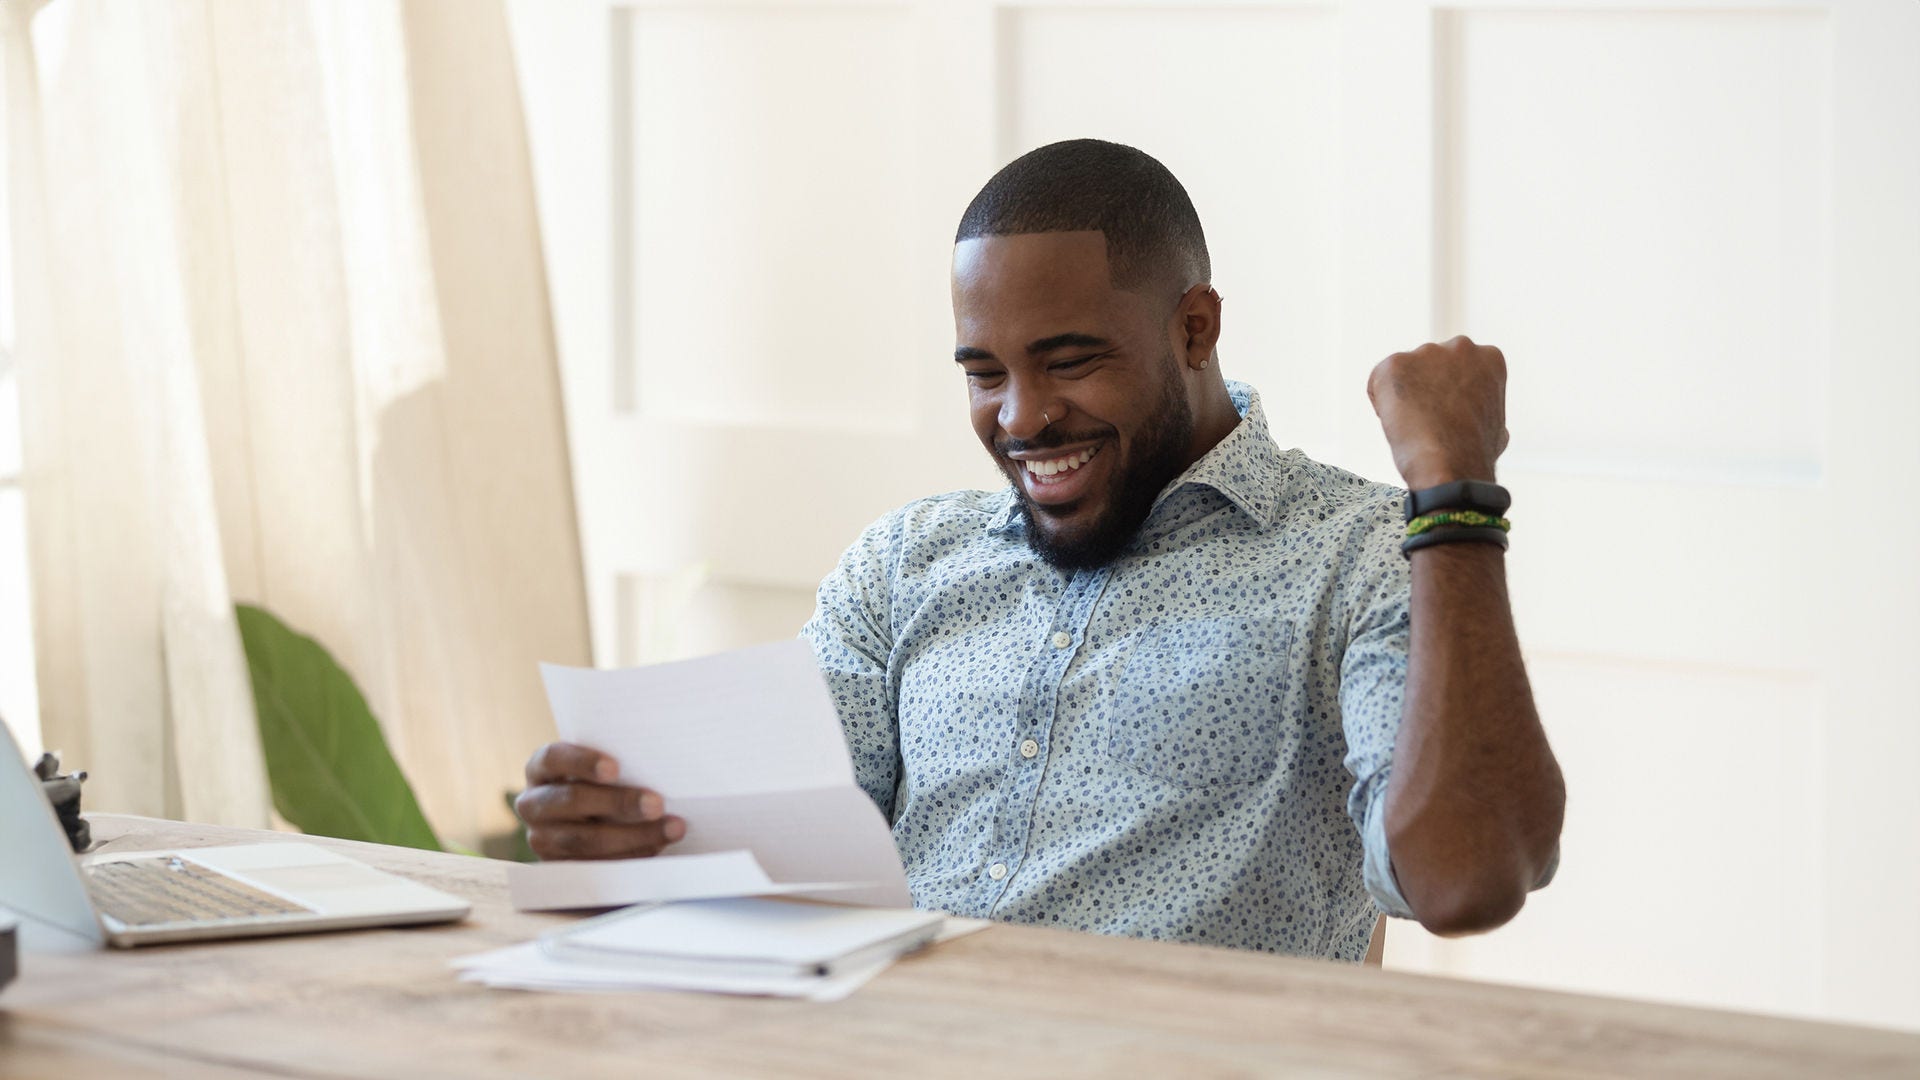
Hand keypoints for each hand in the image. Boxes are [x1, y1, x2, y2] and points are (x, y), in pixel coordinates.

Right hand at [514, 742, 685, 859]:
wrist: (591, 822)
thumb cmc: (604, 783)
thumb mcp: (602, 771)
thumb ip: (618, 766)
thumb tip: (660, 764)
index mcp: (541, 769)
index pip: (553, 758)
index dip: (582, 762)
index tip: (616, 768)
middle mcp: (533, 803)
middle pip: (572, 800)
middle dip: (618, 803)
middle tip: (657, 804)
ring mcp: (542, 838)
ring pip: (584, 839)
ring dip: (634, 835)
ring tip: (672, 828)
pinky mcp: (559, 867)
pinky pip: (595, 865)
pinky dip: (631, 856)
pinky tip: (658, 846)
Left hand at [1366, 335, 1509, 490]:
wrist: (1451, 465)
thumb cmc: (1474, 455)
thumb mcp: (1497, 427)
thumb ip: (1483, 409)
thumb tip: (1480, 421)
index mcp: (1489, 358)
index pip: (1458, 370)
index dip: (1451, 398)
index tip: (1451, 418)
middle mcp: (1461, 346)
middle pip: (1430, 366)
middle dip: (1426, 390)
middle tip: (1429, 422)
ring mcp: (1427, 352)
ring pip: (1405, 374)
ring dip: (1404, 397)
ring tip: (1415, 426)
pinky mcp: (1395, 363)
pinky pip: (1379, 383)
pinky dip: (1383, 404)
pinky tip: (1398, 423)